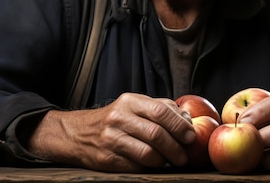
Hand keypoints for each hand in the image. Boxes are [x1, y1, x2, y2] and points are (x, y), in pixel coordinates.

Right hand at [25, 92, 195, 171]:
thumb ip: (162, 108)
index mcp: (129, 101)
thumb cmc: (116, 119)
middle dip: (175, 147)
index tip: (190, 136)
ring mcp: (111, 139)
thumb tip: (188, 120)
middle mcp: (119, 117)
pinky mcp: (106, 158)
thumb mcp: (135, 105)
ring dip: (164, 160)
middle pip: (156, 134)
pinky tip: (150, 164)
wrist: (78, 133)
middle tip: (184, 156)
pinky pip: (135, 166)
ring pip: (147, 153)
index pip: (160, 111)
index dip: (179, 125)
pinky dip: (147, 167)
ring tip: (169, 161)